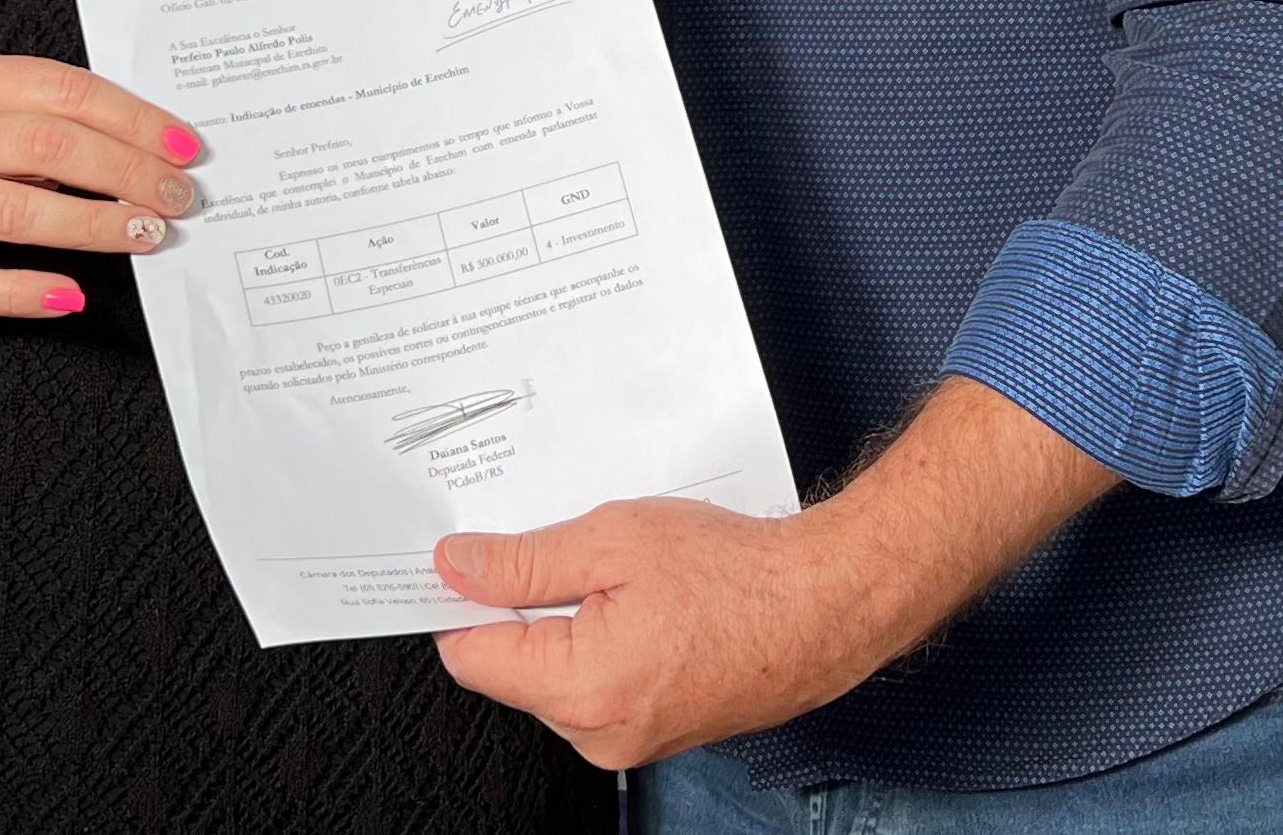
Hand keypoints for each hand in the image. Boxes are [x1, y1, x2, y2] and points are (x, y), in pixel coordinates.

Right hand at [0, 53, 201, 318]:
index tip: (183, 148)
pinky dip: (30, 292)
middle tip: (177, 196)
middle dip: (128, 172)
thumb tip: (158, 147)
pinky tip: (72, 295)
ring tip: (147, 233)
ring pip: (24, 213)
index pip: (67, 91)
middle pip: (52, 146)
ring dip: (97, 226)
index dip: (134, 120)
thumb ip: (58, 119)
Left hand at [427, 498, 913, 769]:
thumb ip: (522, 562)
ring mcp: (631, 741)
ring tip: (625, 579)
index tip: (462, 561)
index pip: (470, 655)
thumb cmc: (739, 575)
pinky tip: (647, 606)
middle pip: (513, 669)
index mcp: (580, 689)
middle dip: (525, 608)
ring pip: (557, 678)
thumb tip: (456, 568)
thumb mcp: (612, 540)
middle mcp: (600, 733)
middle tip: (569, 552)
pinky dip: (606, 644)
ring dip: (570, 625)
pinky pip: (600, 688)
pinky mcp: (657, 734)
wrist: (826, 605)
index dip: (460, 600)